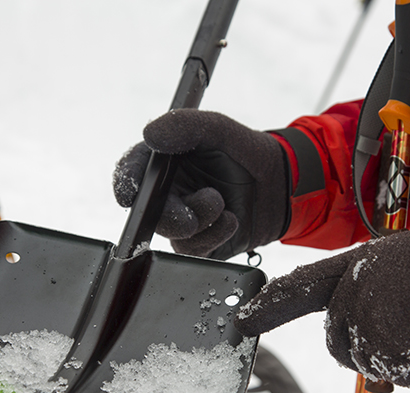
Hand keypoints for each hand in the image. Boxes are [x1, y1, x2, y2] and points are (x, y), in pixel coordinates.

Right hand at [113, 109, 289, 259]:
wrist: (282, 185)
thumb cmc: (246, 153)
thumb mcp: (218, 129)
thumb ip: (185, 126)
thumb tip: (149, 135)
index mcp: (165, 163)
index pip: (133, 171)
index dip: (126, 181)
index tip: (130, 192)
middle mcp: (169, 193)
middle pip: (148, 212)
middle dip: (170, 213)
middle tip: (199, 205)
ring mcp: (182, 220)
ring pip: (172, 234)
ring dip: (200, 220)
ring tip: (222, 203)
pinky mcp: (199, 244)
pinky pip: (193, 250)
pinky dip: (214, 234)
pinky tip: (231, 220)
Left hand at [234, 216, 409, 387]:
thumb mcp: (399, 268)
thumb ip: (372, 297)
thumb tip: (367, 346)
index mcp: (351, 267)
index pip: (300, 287)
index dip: (270, 305)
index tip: (241, 320)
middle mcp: (347, 293)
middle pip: (339, 345)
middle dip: (368, 349)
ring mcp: (360, 321)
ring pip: (372, 364)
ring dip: (405, 357)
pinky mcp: (379, 347)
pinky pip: (400, 376)